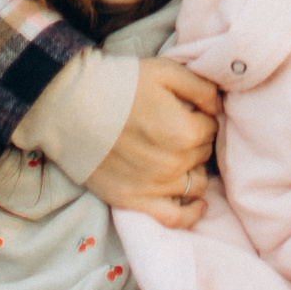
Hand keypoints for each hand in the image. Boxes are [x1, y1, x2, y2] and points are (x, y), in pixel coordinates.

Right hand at [90, 59, 221, 228]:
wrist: (71, 106)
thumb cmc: (119, 84)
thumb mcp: (165, 70)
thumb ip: (202, 88)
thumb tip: (219, 108)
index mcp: (186, 132)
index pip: (211, 128)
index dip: (201, 117)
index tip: (186, 110)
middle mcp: (175, 164)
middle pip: (203, 155)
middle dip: (195, 141)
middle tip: (175, 128)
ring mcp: (155, 187)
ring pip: (196, 184)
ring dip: (192, 170)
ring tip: (179, 156)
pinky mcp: (134, 201)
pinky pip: (174, 218)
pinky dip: (190, 215)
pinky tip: (197, 206)